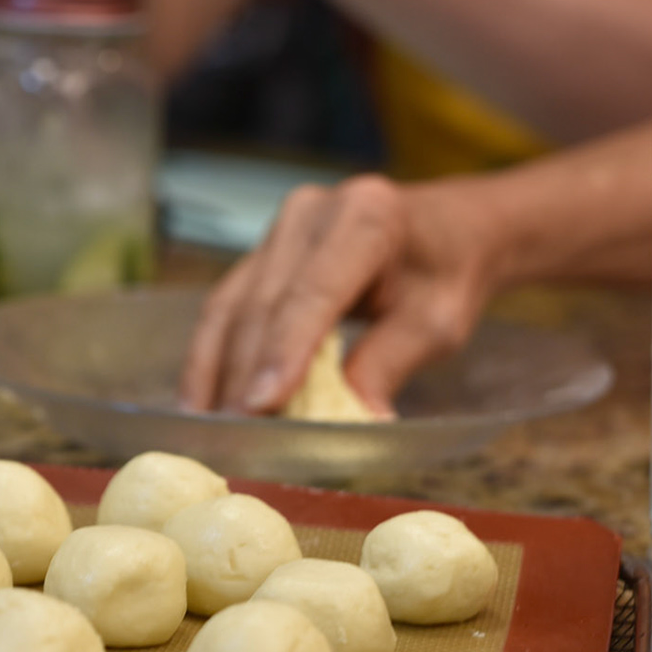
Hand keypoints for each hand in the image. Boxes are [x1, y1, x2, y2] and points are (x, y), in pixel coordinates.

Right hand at [179, 175, 506, 414]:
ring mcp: (280, 230)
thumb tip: (354, 424)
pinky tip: (202, 401)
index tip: (260, 406)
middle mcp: (312, 212)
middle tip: (234, 440)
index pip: (313, 292)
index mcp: (366, 217)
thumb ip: (389, 365)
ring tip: (210, 431)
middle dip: (244, 374)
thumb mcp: (435, 324)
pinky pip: (226, 307)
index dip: (283, 351)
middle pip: (264, 303)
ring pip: (232, 306)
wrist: (449, 230)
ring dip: (216, 372)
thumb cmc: (447, 275)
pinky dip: (212, 357)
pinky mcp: (261, 253)